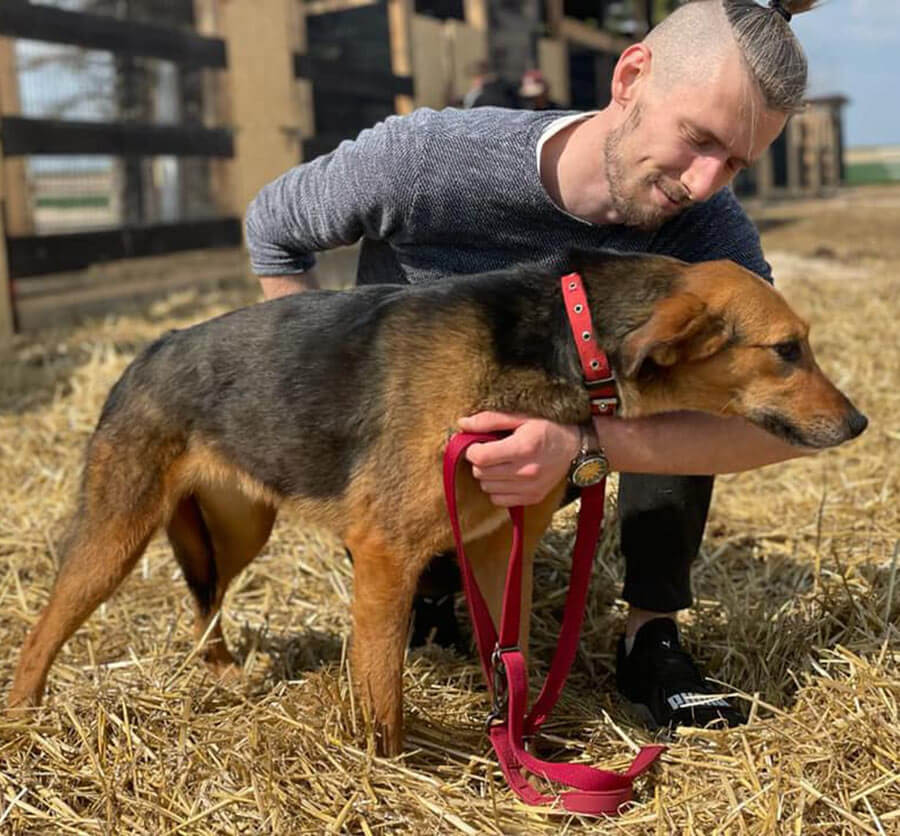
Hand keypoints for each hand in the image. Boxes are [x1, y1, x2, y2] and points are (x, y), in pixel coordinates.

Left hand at [457, 412, 580, 506]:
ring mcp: (530, 488)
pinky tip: (506, 476)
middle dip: (479, 461)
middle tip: (489, 451)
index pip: (480, 457)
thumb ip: (490, 420)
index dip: (472, 449)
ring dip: (487, 476)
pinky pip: (498, 500)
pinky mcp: (532, 498)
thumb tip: (462, 425)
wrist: (576, 447)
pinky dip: (497, 489)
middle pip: (481, 473)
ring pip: (486, 488)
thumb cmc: (548, 427)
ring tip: (499, 463)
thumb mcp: (521, 416)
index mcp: (523, 447)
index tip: (477, 444)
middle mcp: (526, 471)